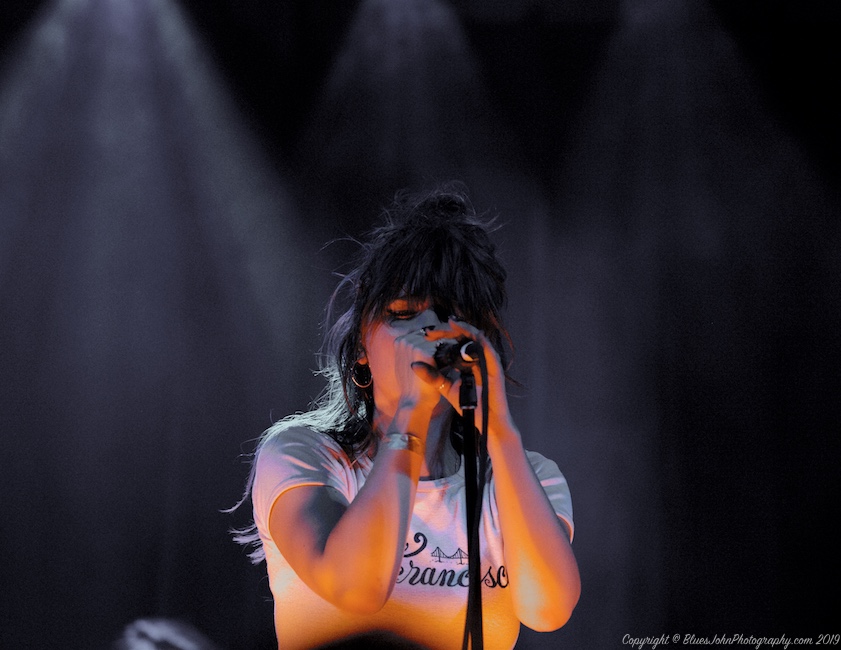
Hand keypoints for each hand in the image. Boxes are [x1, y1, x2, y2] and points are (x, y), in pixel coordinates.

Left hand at [412, 318, 513, 433]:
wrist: (485, 421)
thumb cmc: (468, 405)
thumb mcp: (445, 387)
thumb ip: (432, 376)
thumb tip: (414, 365)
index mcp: (467, 360)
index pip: (455, 341)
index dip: (442, 335)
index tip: (427, 335)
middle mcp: (478, 358)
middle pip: (464, 336)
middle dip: (449, 329)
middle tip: (433, 330)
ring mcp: (488, 361)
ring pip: (476, 337)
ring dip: (463, 328)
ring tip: (450, 322)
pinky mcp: (495, 366)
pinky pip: (487, 348)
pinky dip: (478, 338)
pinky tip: (468, 333)